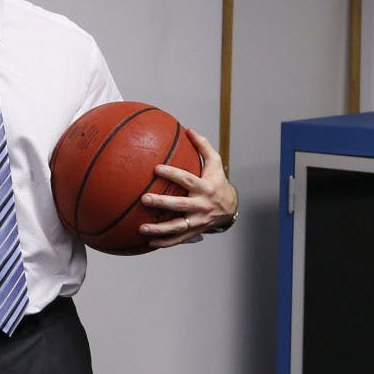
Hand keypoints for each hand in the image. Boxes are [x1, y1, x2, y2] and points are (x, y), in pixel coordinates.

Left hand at [138, 128, 238, 248]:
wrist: (231, 208)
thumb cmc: (217, 182)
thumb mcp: (216, 163)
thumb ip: (203, 146)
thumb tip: (189, 129)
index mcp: (205, 187)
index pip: (187, 179)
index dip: (173, 174)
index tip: (156, 168)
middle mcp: (201, 205)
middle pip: (180, 204)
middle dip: (162, 202)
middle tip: (145, 199)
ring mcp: (198, 220)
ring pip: (177, 226)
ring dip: (159, 229)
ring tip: (141, 228)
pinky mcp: (195, 231)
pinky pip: (178, 239)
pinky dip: (164, 242)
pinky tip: (148, 243)